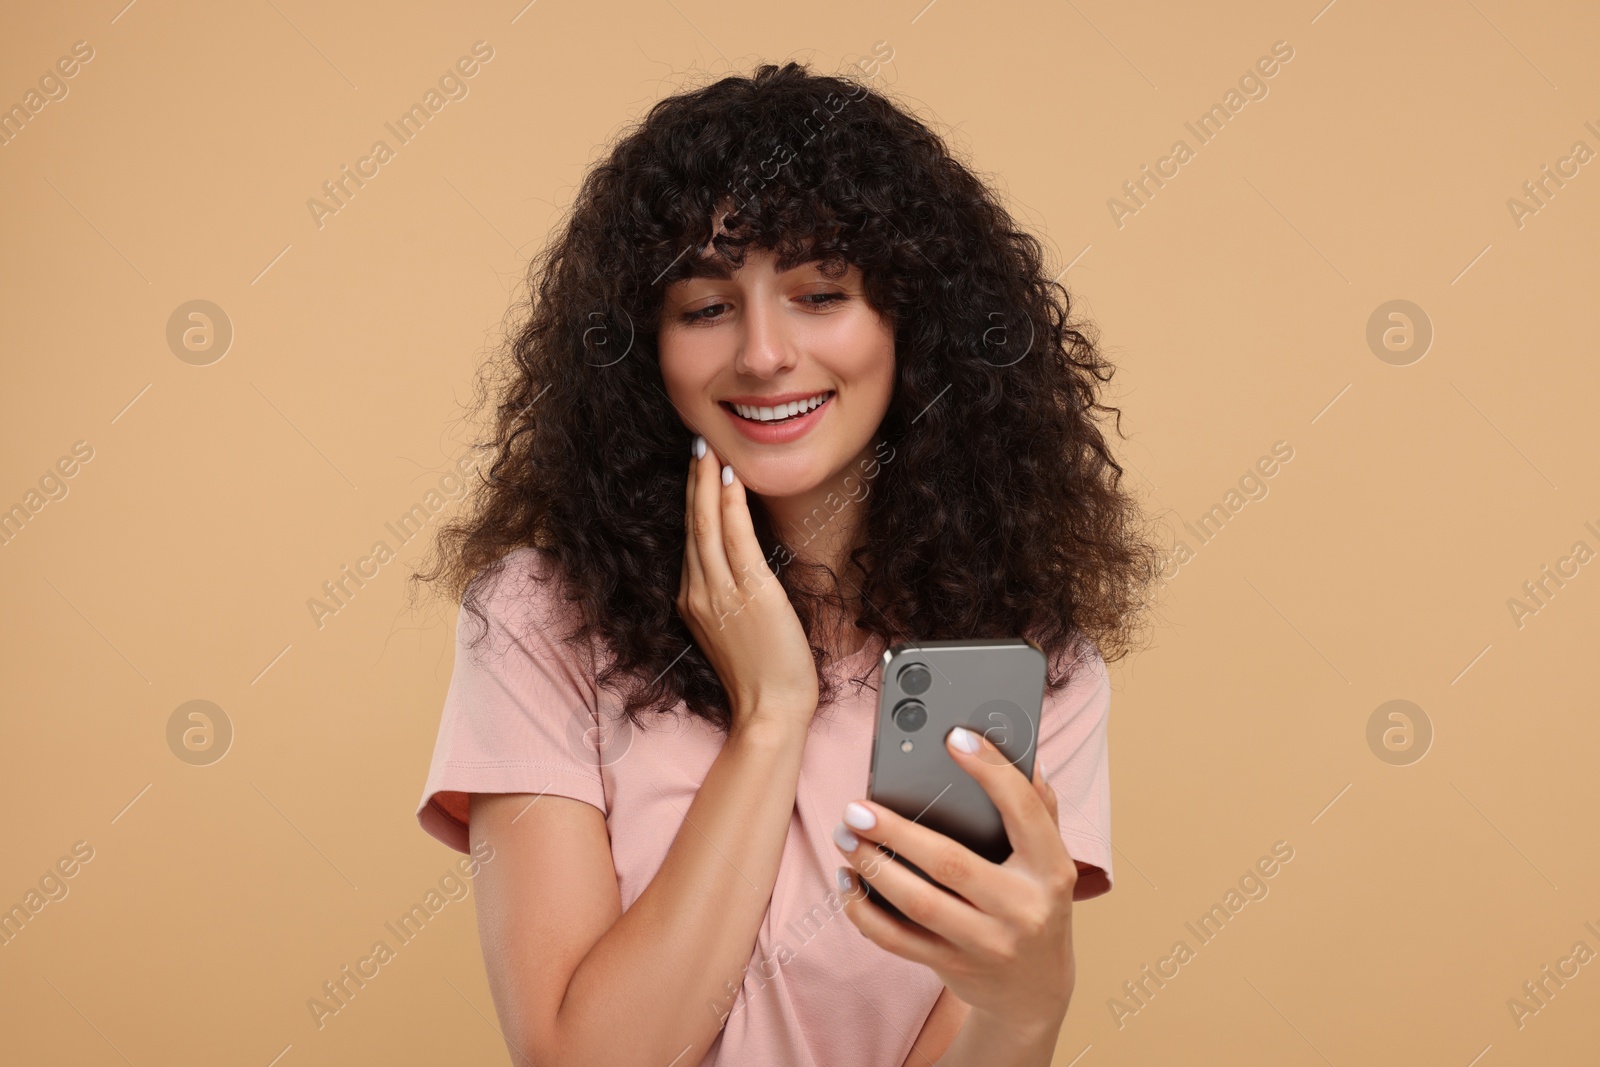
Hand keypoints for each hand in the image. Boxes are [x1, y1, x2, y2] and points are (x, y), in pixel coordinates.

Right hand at [677, 435, 818, 735]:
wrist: (770, 709)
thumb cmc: (761, 677)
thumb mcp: (733, 631)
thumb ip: (727, 599)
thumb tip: (739, 570)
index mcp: (691, 601)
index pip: (691, 541)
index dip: (693, 503)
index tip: (697, 473)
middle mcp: (698, 592)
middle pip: (692, 526)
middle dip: (694, 482)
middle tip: (697, 446)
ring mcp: (720, 592)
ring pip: (707, 526)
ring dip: (708, 484)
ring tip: (709, 452)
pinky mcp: (749, 593)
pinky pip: (735, 539)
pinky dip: (730, 507)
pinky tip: (730, 480)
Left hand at [832, 727, 1076, 1035]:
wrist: (1036, 992)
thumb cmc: (1036, 904)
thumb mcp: (1051, 860)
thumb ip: (1040, 808)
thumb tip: (1022, 753)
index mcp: (1051, 869)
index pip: (1024, 811)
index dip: (991, 771)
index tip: (954, 737)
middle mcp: (1023, 908)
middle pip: (950, 863)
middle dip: (896, 831)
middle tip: (857, 807)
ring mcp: (987, 943)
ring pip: (918, 902)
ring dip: (872, 867)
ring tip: (845, 836)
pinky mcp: (953, 967)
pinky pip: (898, 940)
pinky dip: (865, 912)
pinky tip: (847, 882)